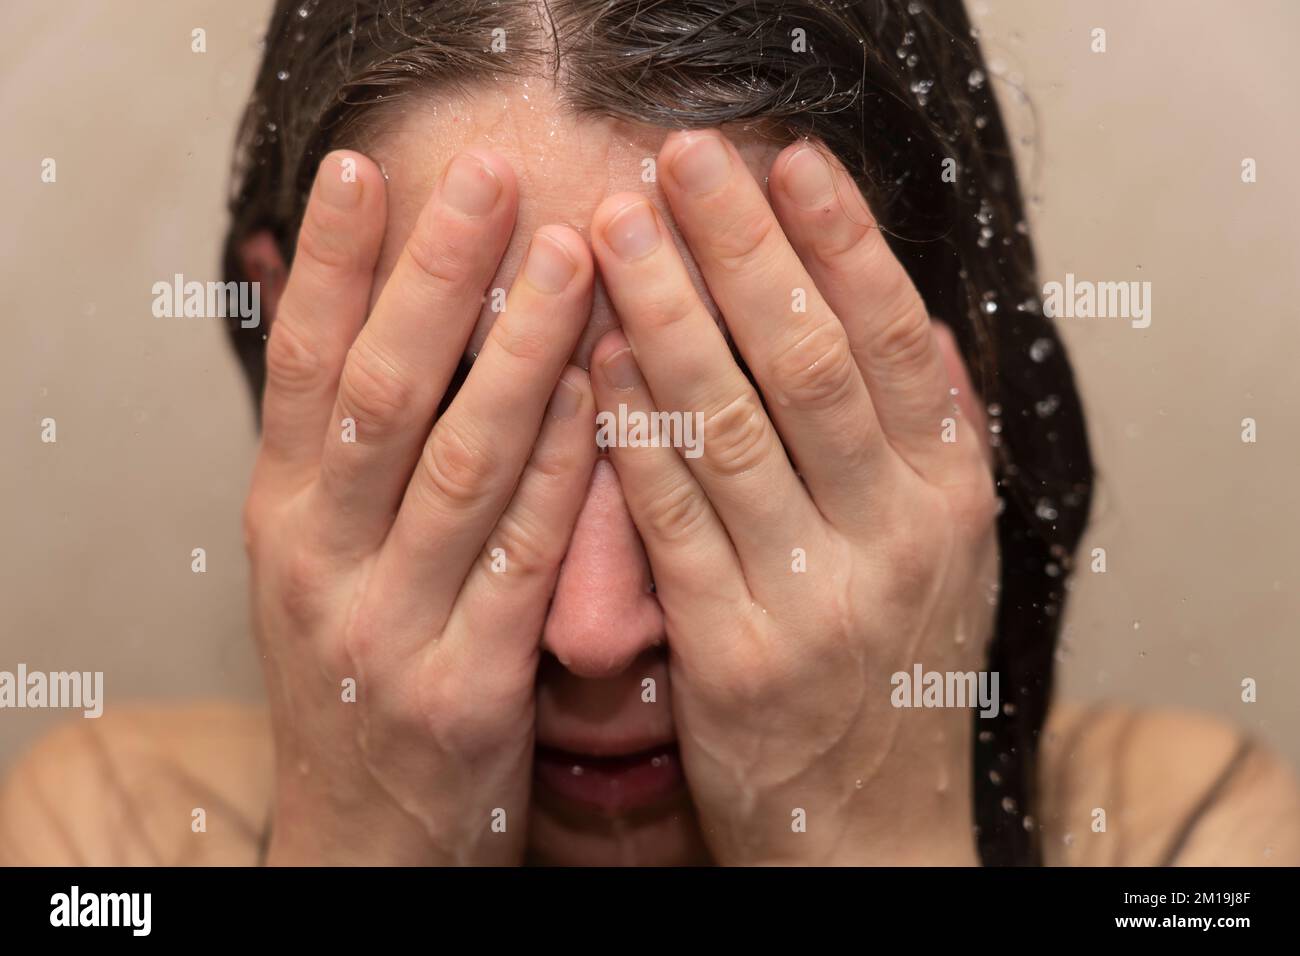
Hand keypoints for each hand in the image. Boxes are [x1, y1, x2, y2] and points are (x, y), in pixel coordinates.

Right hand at [243, 149, 595, 863]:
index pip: (297, 370)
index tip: (367, 170)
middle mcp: (318, 563)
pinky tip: (597, 395)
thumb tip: (341, 313)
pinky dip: (562, 470)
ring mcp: (388, 627)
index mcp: (280, 520)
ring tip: (571, 257)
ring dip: (518, 353)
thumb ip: (334, 452)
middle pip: (378, 396)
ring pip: (460, 465)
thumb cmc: (353, 678)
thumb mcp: (313, 563)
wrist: (363, 840)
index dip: (333, 267)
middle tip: (488, 179)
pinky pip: (524, 558)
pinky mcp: (465, 686)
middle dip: (433, 281)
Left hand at [587, 130, 998, 864]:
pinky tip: (590, 362)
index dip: (841, 241)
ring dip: (664, 316)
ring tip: (613, 232)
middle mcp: (897, 538)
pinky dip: (627, 432)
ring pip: (728, 426)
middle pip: (806, 363)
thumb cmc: (899, 677)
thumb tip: (918, 321)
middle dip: (739, 249)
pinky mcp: (734, 656)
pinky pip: (669, 520)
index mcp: (953, 499)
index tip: (786, 159)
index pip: (897, 340)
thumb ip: (935, 442)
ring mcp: (815, 599)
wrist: (873, 832)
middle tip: (679, 159)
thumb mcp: (950, 557)